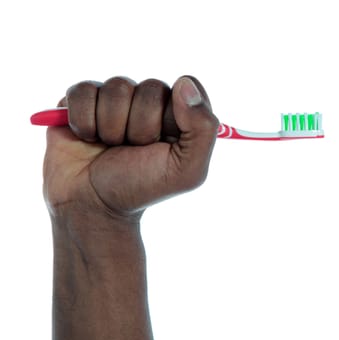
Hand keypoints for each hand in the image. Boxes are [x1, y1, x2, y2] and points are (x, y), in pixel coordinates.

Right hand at [43, 76, 218, 220]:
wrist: (92, 205)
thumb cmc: (140, 188)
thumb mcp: (187, 171)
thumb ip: (203, 129)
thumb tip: (185, 83)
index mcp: (177, 116)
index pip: (186, 87)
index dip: (171, 117)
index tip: (162, 143)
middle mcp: (147, 103)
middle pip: (150, 88)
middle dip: (141, 129)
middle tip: (133, 151)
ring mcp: (115, 100)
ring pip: (117, 88)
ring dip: (111, 128)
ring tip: (109, 147)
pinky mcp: (83, 101)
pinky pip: (83, 92)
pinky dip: (84, 122)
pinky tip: (88, 139)